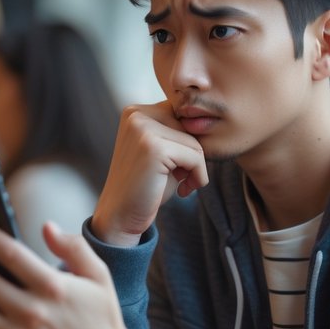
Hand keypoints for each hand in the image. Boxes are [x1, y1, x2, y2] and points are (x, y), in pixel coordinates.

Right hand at [91, 102, 208, 245]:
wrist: (121, 216)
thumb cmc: (146, 186)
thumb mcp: (161, 151)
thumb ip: (177, 132)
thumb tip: (208, 121)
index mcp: (135, 111)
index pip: (182, 115)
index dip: (187, 142)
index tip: (180, 166)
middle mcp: (136, 114)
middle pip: (190, 126)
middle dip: (193, 154)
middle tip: (182, 178)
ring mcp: (143, 129)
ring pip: (195, 142)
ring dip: (197, 167)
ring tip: (182, 184)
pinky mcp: (153, 147)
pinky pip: (195, 157)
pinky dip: (198, 177)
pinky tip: (183, 190)